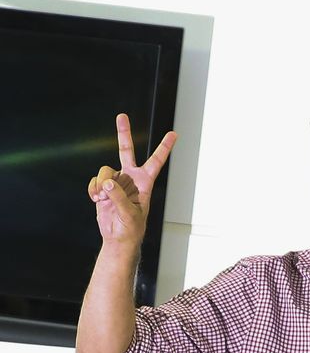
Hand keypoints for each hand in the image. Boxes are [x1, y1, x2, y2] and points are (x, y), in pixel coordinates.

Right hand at [87, 113, 177, 246]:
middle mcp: (130, 178)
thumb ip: (118, 197)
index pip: (156, 161)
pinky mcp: (102, 187)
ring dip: (100, 184)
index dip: (164, 147)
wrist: (117, 236)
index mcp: (145, 182)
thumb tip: (106, 183)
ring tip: (102, 198)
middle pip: (126, 151)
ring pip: (104, 170)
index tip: (174, 134)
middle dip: (123, 133)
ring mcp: (116, 181)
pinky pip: (95, 181)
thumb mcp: (130, 214)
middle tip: (121, 116)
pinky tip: (96, 200)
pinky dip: (92, 190)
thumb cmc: (131, 227)